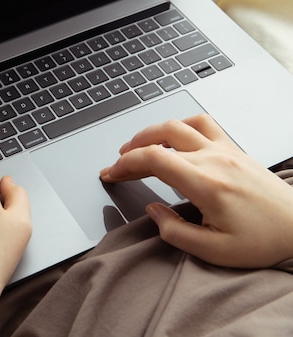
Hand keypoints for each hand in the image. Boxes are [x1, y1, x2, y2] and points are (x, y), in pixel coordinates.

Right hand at [100, 114, 292, 267]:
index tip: (111, 173)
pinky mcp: (235, 150)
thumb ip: (175, 232)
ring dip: (152, 132)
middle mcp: (214, 159)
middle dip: (130, 151)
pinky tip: (173, 136)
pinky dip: (180, 125)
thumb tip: (154, 211)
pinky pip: (203, 124)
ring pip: (179, 125)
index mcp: (206, 183)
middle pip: (159, 140)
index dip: (124, 164)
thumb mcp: (214, 251)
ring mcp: (226, 151)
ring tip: (137, 146)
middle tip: (117, 165)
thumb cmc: (264, 241)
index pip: (153, 158)